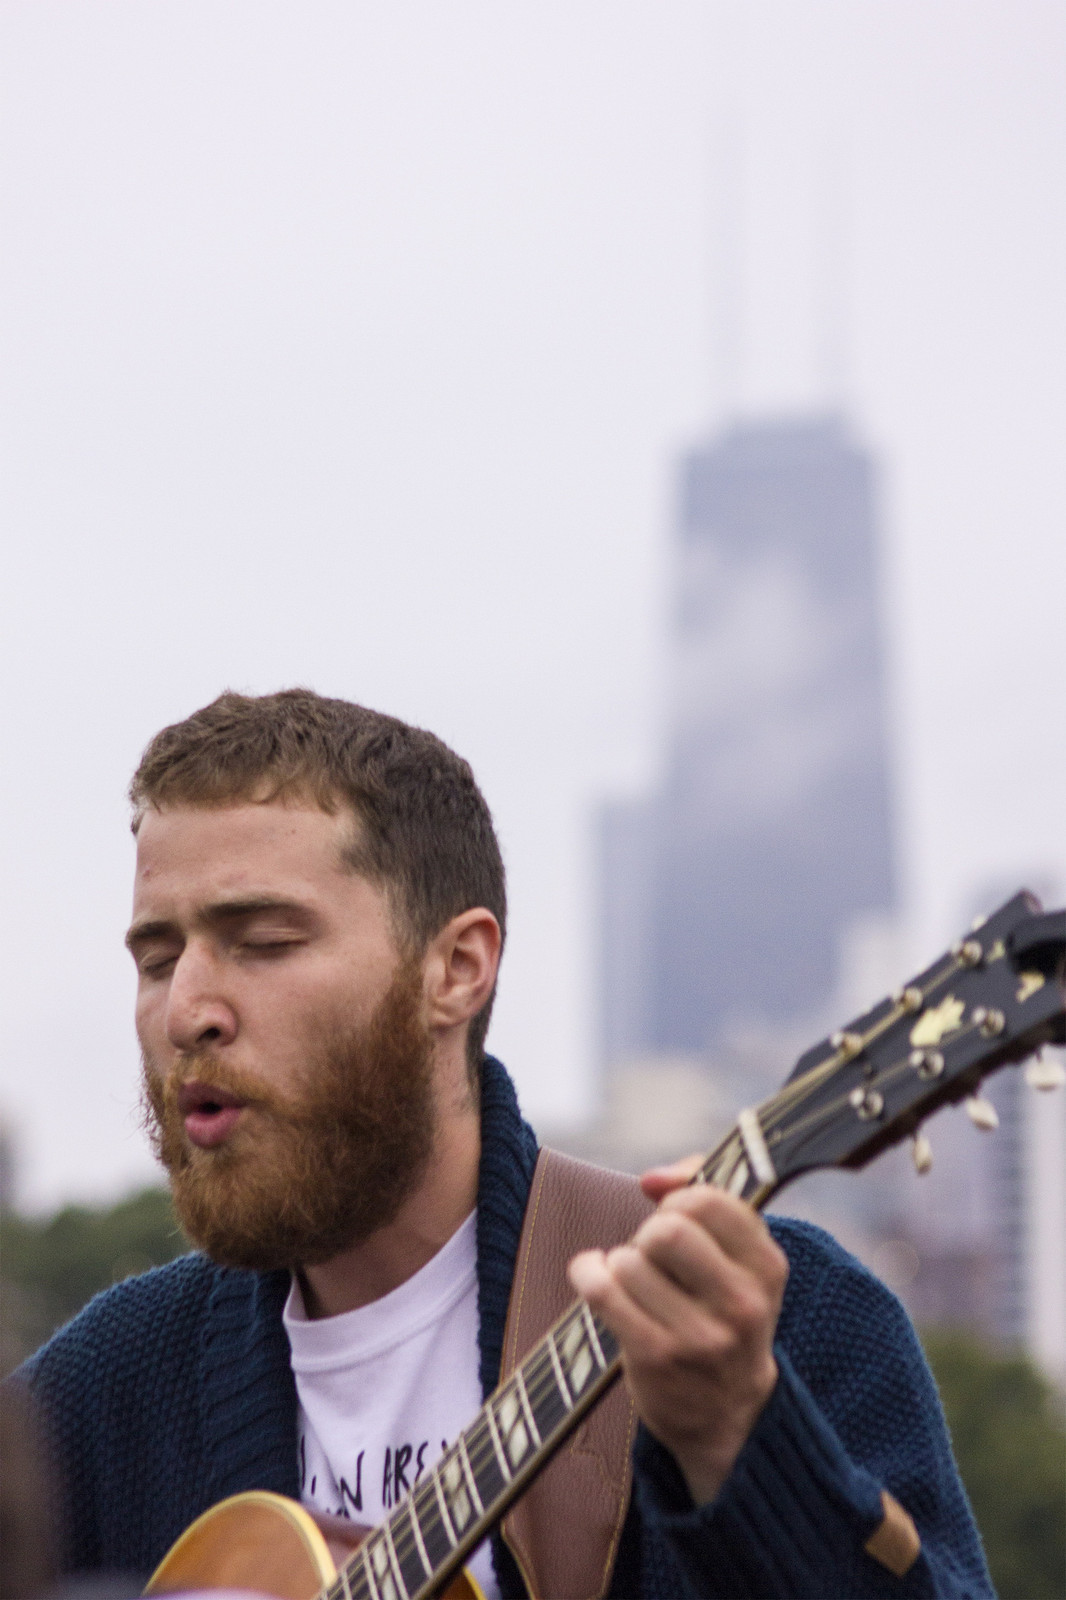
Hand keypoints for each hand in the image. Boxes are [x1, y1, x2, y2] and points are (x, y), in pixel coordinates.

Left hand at [568, 1155, 787, 1505]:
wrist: (728, 1416)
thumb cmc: (724, 1314)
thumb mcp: (738, 1259)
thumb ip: (702, 1194)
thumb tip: (651, 1179)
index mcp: (768, 1268)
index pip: (709, 1201)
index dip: (678, 1200)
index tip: (673, 1217)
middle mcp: (742, 1304)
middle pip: (666, 1230)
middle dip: (647, 1233)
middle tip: (651, 1253)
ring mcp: (700, 1337)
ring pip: (629, 1260)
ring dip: (619, 1261)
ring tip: (632, 1278)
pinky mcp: (656, 1360)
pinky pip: (603, 1292)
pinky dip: (588, 1273)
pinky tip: (594, 1275)